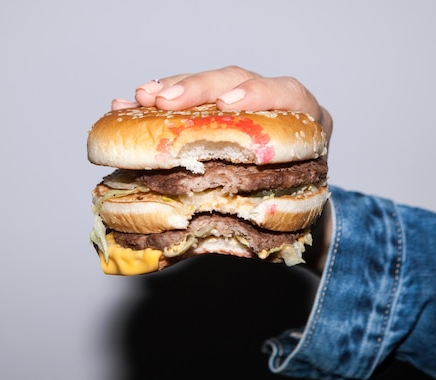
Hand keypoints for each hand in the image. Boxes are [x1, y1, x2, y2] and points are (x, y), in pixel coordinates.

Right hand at [111, 66, 332, 274]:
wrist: (295, 214)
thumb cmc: (286, 216)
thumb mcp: (277, 219)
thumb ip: (246, 219)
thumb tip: (193, 243)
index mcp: (304, 127)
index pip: (288, 95)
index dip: (259, 94)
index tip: (227, 104)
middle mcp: (275, 108)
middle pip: (237, 81)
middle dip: (197, 88)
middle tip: (162, 101)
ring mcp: (246, 106)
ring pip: (209, 86)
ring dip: (171, 89)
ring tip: (140, 99)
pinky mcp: (219, 112)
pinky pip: (189, 101)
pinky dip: (158, 105)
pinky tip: (131, 106)